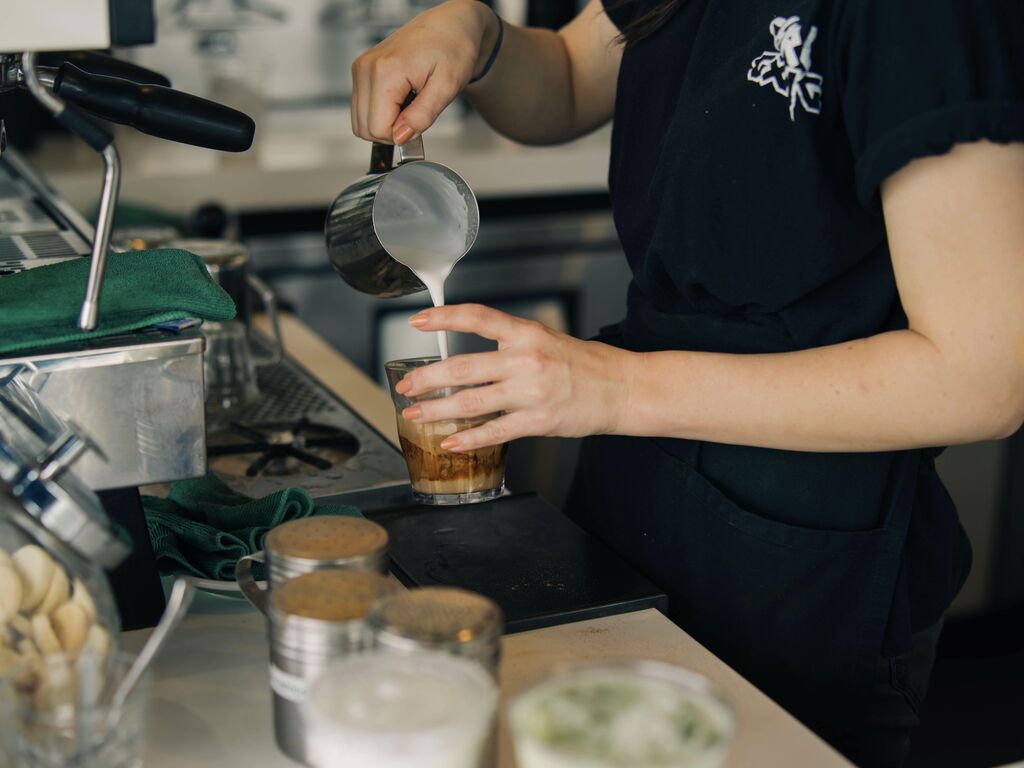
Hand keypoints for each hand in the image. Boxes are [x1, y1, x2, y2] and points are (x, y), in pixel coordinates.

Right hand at [350, 0, 499, 145]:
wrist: (451, 25)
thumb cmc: (453, 48)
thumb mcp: (446, 87)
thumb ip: (422, 116)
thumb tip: (400, 138)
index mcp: (385, 71)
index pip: (378, 128)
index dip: (401, 134)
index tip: (419, 120)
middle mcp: (366, 68)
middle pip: (364, 128)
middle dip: (392, 131)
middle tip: (416, 113)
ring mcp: (361, 68)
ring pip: (360, 121)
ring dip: (386, 122)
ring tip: (409, 104)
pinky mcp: (361, 70)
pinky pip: (362, 109)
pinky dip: (381, 112)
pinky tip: (400, 99)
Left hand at [394, 304, 636, 450]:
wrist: (621, 388)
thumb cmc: (583, 365)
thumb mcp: (545, 340)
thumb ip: (509, 345)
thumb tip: (469, 356)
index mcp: (526, 333)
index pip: (477, 318)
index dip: (443, 318)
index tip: (418, 321)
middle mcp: (526, 360)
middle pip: (462, 368)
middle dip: (426, 379)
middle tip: (405, 386)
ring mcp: (531, 392)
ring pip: (471, 403)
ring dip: (436, 410)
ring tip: (415, 414)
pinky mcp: (538, 421)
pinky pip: (494, 431)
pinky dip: (468, 439)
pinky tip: (450, 442)